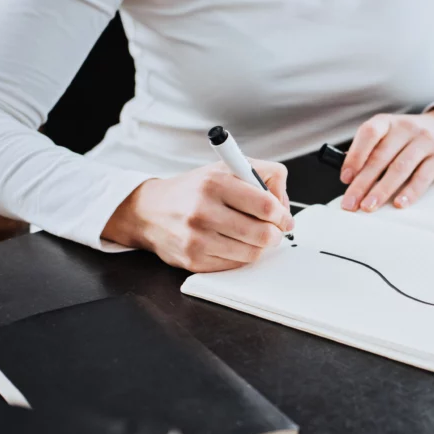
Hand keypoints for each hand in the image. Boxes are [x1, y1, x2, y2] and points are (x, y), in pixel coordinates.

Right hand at [102, 160, 293, 272]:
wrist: (150, 211)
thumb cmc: (193, 190)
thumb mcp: (226, 168)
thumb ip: (263, 175)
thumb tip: (284, 203)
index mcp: (214, 182)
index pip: (265, 205)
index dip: (282, 214)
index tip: (283, 217)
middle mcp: (203, 210)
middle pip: (262, 233)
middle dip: (275, 234)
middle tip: (274, 230)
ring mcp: (197, 238)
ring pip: (252, 252)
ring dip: (260, 246)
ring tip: (254, 236)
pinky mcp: (193, 260)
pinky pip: (235, 265)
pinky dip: (242, 255)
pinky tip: (235, 244)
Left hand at [340, 110, 433, 211]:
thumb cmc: (413, 137)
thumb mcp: (391, 134)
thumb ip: (371, 150)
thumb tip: (349, 176)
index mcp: (388, 122)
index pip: (369, 134)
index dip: (355, 156)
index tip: (345, 178)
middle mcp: (406, 129)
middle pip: (380, 157)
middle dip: (362, 183)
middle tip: (351, 202)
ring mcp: (424, 142)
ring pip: (399, 168)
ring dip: (382, 190)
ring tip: (369, 206)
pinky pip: (422, 177)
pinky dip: (409, 192)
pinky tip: (399, 204)